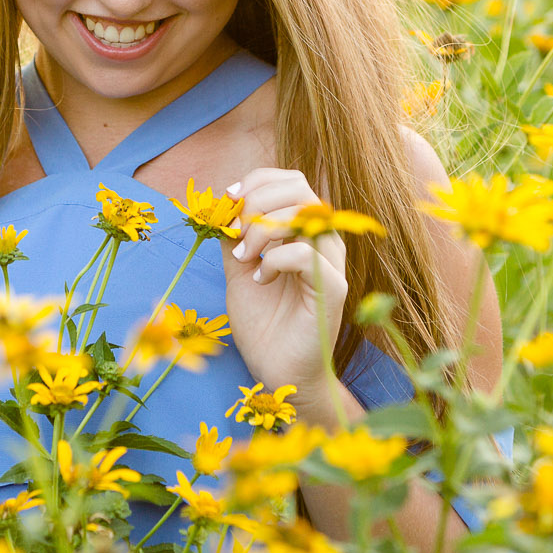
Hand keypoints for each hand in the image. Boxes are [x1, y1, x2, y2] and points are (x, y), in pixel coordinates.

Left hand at [222, 167, 347, 396]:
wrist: (279, 371)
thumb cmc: (264, 325)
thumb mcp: (239, 272)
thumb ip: (234, 238)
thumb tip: (219, 205)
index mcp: (304, 232)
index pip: (290, 181)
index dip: (257, 181)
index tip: (228, 199)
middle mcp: (323, 241)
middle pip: (300, 189)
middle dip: (258, 201)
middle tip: (235, 231)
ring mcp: (331, 264)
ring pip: (306, 214)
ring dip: (263, 228)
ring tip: (244, 255)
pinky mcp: (332, 289)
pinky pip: (306, 254)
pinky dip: (274, 260)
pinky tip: (262, 279)